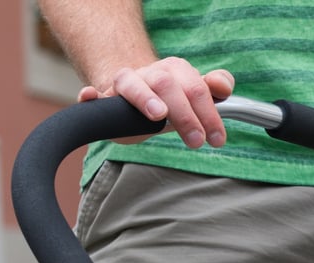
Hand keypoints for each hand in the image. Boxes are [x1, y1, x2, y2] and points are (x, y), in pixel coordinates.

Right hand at [77, 57, 234, 147]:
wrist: (139, 98)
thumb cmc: (173, 101)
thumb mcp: (197, 97)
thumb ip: (216, 89)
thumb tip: (223, 86)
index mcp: (176, 71)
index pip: (196, 86)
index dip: (209, 112)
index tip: (217, 139)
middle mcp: (150, 74)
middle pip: (168, 85)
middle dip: (185, 114)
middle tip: (197, 141)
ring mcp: (126, 83)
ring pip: (132, 83)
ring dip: (145, 97)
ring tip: (158, 114)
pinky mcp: (103, 98)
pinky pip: (93, 93)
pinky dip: (91, 96)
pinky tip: (90, 97)